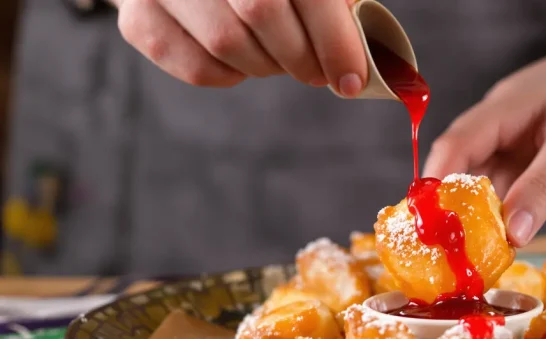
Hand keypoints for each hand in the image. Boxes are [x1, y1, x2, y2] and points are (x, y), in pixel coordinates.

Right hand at [115, 0, 367, 93]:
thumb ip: (333, 1)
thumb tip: (361, 55)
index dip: (335, 40)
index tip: (352, 78)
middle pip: (261, 13)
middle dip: (302, 57)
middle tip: (317, 72)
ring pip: (226, 44)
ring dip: (266, 66)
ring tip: (278, 58)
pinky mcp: (138, 14)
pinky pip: (195, 67)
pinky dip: (229, 76)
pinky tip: (240, 62)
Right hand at [423, 41, 545, 246]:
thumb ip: (545, 185)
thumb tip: (511, 233)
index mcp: (501, 111)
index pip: (455, 145)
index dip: (436, 182)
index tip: (429, 222)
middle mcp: (499, 132)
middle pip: (462, 172)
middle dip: (451, 210)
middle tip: (446, 253)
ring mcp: (515, 152)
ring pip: (485, 191)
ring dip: (478, 222)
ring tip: (471, 259)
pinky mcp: (532, 171)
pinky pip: (510, 199)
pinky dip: (504, 223)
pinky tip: (501, 248)